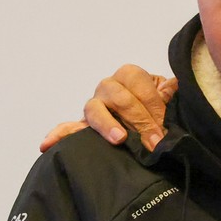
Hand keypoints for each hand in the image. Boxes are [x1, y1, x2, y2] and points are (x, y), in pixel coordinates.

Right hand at [37, 65, 173, 152]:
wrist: (153, 117)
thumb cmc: (159, 106)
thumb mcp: (168, 98)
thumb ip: (169, 94)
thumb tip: (172, 87)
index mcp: (129, 76)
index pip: (138, 83)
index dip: (152, 104)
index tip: (163, 128)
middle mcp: (109, 87)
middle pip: (118, 97)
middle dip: (138, 120)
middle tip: (153, 141)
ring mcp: (95, 105)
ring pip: (94, 109)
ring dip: (107, 124)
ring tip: (119, 139)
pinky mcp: (86, 124)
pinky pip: (70, 127)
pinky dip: (59, 134)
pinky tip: (47, 144)